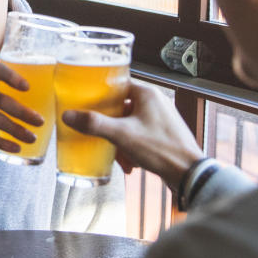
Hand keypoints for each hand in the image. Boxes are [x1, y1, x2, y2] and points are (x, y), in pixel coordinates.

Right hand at [61, 80, 202, 187]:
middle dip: (110, 125)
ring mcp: (162, 118)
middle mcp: (156, 102)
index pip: (118, 83)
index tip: (87, 102)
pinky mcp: (165, 134)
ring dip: (120, 140)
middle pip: (122, 106)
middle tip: (99, 135)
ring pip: (130, 124)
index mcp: (147, 93)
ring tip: (119, 157)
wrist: (189, 173)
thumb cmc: (160, 149)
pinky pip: (141, 135)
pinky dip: (132, 147)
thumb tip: (69, 115)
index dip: (101, 93)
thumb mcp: (121, 135)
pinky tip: (131, 164)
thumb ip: (94, 124)